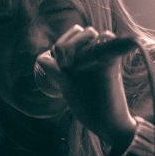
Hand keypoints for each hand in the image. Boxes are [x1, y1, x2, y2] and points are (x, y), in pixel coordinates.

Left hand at [36, 25, 136, 152]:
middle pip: (78, 31)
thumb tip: (41, 58)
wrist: (106, 123)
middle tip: (66, 64)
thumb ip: (56, 73)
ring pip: (90, 33)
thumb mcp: (67, 87)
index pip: (69, 37)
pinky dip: (113, 44)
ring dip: (78, 46)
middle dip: (67, 45)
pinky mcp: (113, 62)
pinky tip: (105, 57)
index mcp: (80, 58)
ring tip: (77, 67)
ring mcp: (103, 56)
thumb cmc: (88, 107)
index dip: (61, 45)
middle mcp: (92, 54)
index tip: (61, 65)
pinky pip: (113, 43)